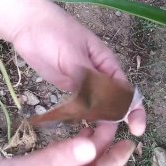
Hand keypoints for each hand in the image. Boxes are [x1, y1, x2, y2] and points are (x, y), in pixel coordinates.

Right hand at [0, 124, 134, 165]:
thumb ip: (57, 160)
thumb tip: (91, 147)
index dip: (116, 160)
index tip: (128, 141)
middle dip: (105, 148)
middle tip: (111, 123)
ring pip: (84, 162)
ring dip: (93, 145)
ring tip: (98, 124)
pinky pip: (71, 161)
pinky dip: (78, 147)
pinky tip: (83, 134)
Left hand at [11, 0, 145, 135]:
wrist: (28, 27)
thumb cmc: (55, 34)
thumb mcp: (74, 55)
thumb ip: (88, 80)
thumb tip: (103, 105)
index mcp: (107, 65)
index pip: (125, 91)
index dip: (134, 111)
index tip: (136, 129)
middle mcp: (98, 77)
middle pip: (112, 102)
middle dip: (113, 121)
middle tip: (103, 138)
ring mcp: (83, 84)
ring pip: (95, 106)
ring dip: (96, 121)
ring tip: (90, 136)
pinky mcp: (69, 88)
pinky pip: (78, 105)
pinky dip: (80, 116)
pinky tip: (78, 127)